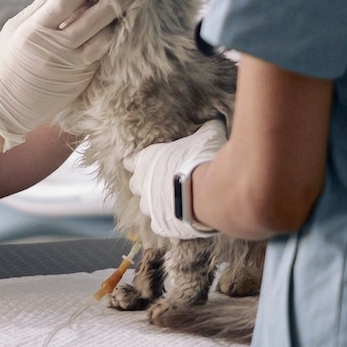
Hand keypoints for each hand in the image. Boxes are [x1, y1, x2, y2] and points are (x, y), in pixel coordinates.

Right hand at [0, 0, 120, 148]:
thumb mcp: (13, 30)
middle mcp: (55, 49)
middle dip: (106, 2)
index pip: (64, 2)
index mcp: (33, 32)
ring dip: (112, 24)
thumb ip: (38, 9)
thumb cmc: (4, 64)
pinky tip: (107, 33)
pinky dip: (106, 43)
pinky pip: (100, 57)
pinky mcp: (81, 81)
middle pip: (91, 19)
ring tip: (116, 13)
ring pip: (103, 40)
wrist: (3, 107)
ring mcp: (72, 67)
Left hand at [125, 121, 226, 239]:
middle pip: (136, 185)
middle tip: (164, 182)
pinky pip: (160, 226)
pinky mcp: (162, 226)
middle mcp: (143, 184)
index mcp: (147, 160)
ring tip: (173, 202)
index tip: (145, 163)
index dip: (139, 162)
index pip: (132, 161)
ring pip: (146, 207)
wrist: (209, 192)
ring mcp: (150, 207)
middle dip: (146, 185)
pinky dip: (168, 224)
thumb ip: (205, 129)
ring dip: (156, 204)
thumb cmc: (203, 159)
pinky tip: (180, 220)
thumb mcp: (207, 135)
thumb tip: (214, 120)